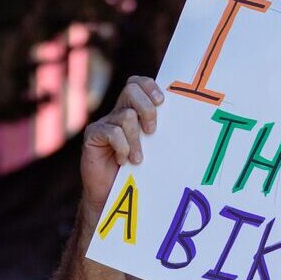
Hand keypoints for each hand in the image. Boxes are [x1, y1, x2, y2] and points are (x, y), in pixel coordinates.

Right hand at [81, 76, 162, 209]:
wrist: (114, 196)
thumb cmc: (140, 172)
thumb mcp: (155, 148)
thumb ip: (162, 131)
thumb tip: (188, 118)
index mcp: (133, 111)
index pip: (137, 83)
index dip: (149, 86)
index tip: (162, 102)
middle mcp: (117, 113)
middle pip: (131, 90)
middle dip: (147, 109)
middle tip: (152, 132)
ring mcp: (104, 124)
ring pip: (126, 115)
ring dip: (136, 140)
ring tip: (138, 159)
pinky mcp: (92, 136)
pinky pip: (112, 132)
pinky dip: (122, 147)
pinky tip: (123, 161)